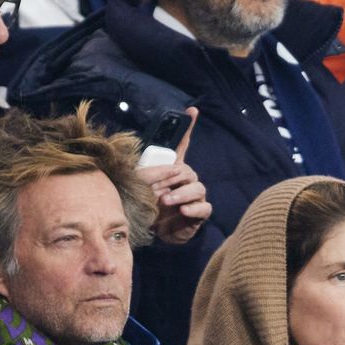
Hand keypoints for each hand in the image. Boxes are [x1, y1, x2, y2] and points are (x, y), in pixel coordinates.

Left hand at [137, 107, 211, 244]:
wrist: (157, 234)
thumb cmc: (150, 209)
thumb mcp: (141, 191)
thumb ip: (144, 177)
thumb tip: (145, 169)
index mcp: (172, 171)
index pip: (182, 146)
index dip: (187, 128)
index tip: (191, 111)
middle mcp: (186, 181)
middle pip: (187, 171)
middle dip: (172, 179)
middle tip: (157, 190)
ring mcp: (195, 196)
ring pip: (196, 188)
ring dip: (180, 194)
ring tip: (166, 201)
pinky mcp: (199, 213)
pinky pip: (204, 207)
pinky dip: (194, 208)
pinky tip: (183, 211)